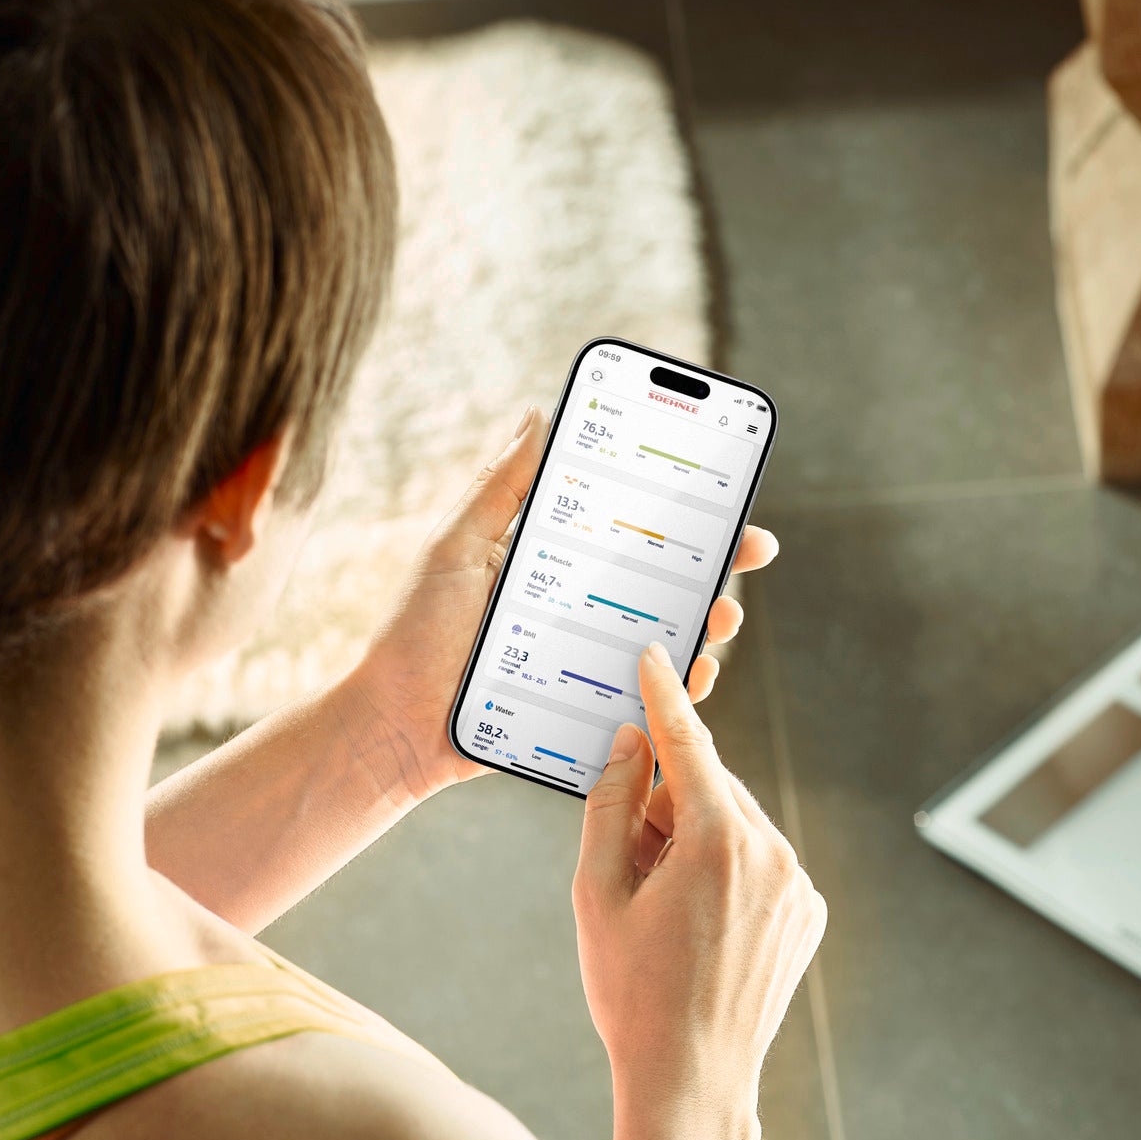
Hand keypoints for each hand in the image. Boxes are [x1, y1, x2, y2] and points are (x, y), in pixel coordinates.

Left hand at [346, 406, 780, 801]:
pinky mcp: (587, 711)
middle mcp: (582, 608)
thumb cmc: (415, 633)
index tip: (727, 491)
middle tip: (748, 548)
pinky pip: (644, 699)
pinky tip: (694, 677)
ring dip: (707, 624)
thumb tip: (539, 414)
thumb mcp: (456, 546)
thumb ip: (501, 487)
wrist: (392, 725)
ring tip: (721, 615)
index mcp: (556, 562)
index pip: (630, 526)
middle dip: (718, 562)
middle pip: (664, 580)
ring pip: (666, 638)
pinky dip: (676, 689)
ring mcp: (589, 661)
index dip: (682, 509)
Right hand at [573, 645, 826, 1139]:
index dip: (663, 694)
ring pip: (738, 823)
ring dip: (697, 837)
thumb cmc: (632, 992)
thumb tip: (627, 744)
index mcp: (718, 841)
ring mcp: (799, 885)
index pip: (687, 743)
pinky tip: (696, 922)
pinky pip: (762, 862)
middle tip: (629, 859)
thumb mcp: (596, 893)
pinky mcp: (809, 912)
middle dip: (666, 800)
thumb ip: (609, 805)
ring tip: (661, 906)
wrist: (692, 1080)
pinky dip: (727, 869)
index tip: (655, 654)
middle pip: (711, 787)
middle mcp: (773, 852)